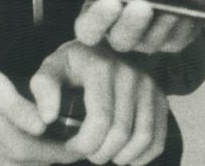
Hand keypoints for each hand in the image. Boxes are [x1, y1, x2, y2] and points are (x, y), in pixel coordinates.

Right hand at [0, 65, 80, 165]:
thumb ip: (21, 110)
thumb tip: (43, 126)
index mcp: (15, 145)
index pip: (54, 154)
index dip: (74, 149)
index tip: (91, 136)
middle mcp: (11, 161)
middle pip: (48, 162)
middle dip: (67, 154)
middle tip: (87, 138)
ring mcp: (4, 164)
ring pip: (38, 165)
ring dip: (54, 156)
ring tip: (72, 140)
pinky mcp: (0, 162)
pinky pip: (27, 165)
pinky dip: (40, 158)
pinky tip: (49, 144)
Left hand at [31, 42, 167, 165]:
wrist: (102, 51)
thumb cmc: (74, 66)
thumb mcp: (52, 67)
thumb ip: (43, 87)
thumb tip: (48, 117)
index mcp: (101, 67)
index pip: (101, 119)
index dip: (84, 143)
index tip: (70, 145)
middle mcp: (130, 74)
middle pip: (121, 132)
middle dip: (100, 153)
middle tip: (87, 153)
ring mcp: (149, 86)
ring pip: (143, 138)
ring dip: (121, 157)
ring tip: (103, 153)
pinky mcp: (161, 99)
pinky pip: (157, 139)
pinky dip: (141, 156)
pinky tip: (122, 155)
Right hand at [74, 0, 198, 54]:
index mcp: (96, 13)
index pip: (88, 28)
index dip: (98, 19)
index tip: (111, 1)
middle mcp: (118, 32)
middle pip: (121, 40)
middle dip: (132, 24)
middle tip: (142, 6)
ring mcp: (144, 40)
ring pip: (150, 43)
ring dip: (161, 28)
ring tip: (171, 10)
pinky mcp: (170, 41)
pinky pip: (177, 41)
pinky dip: (184, 28)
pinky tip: (190, 14)